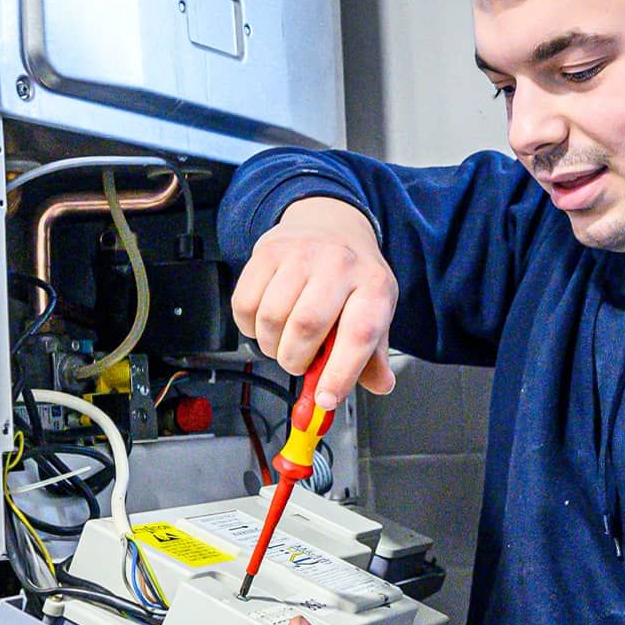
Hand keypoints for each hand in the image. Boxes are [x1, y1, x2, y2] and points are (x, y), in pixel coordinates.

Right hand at [231, 196, 399, 408]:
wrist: (330, 224)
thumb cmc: (353, 278)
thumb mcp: (375, 311)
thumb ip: (374, 355)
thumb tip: (379, 385)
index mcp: (374, 286)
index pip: (359, 334)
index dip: (340, 374)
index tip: (325, 400)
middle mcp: (339, 264)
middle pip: (306, 326)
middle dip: (296, 360)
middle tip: (299, 362)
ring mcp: (301, 254)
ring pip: (272, 318)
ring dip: (272, 345)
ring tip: (285, 340)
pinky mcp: (267, 252)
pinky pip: (245, 305)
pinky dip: (250, 327)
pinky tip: (266, 322)